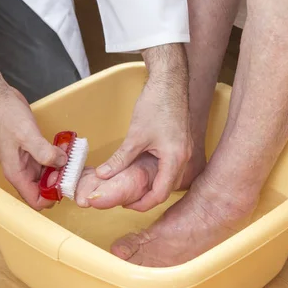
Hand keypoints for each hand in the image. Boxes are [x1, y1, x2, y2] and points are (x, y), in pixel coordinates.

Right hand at [0, 66, 66, 209]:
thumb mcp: (27, 134)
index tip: (64, 181)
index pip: (35, 201)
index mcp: (16, 173)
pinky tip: (67, 151)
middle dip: (59, 183)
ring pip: (48, 176)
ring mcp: (28, 162)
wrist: (0, 99)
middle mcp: (22, 171)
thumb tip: (62, 163)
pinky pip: (49, 163)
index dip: (52, 197)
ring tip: (72, 159)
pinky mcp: (34, 152)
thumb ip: (44, 152)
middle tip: (72, 168)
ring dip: (60, 171)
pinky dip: (58, 160)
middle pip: (44, 190)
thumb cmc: (7, 116)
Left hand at [95, 44, 191, 211]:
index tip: (128, 205)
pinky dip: (158, 174)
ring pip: (170, 178)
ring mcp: (184, 150)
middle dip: (148, 197)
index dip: (143, 203)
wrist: (170, 82)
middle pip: (167, 188)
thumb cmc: (156, 105)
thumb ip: (120, 159)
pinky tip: (143, 172)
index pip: (161, 193)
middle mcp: (184, 157)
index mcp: (175, 158)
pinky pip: (171, 167)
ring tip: (134, 188)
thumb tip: (103, 175)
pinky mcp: (181, 144)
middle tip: (128, 199)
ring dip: (154, 186)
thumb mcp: (135, 136)